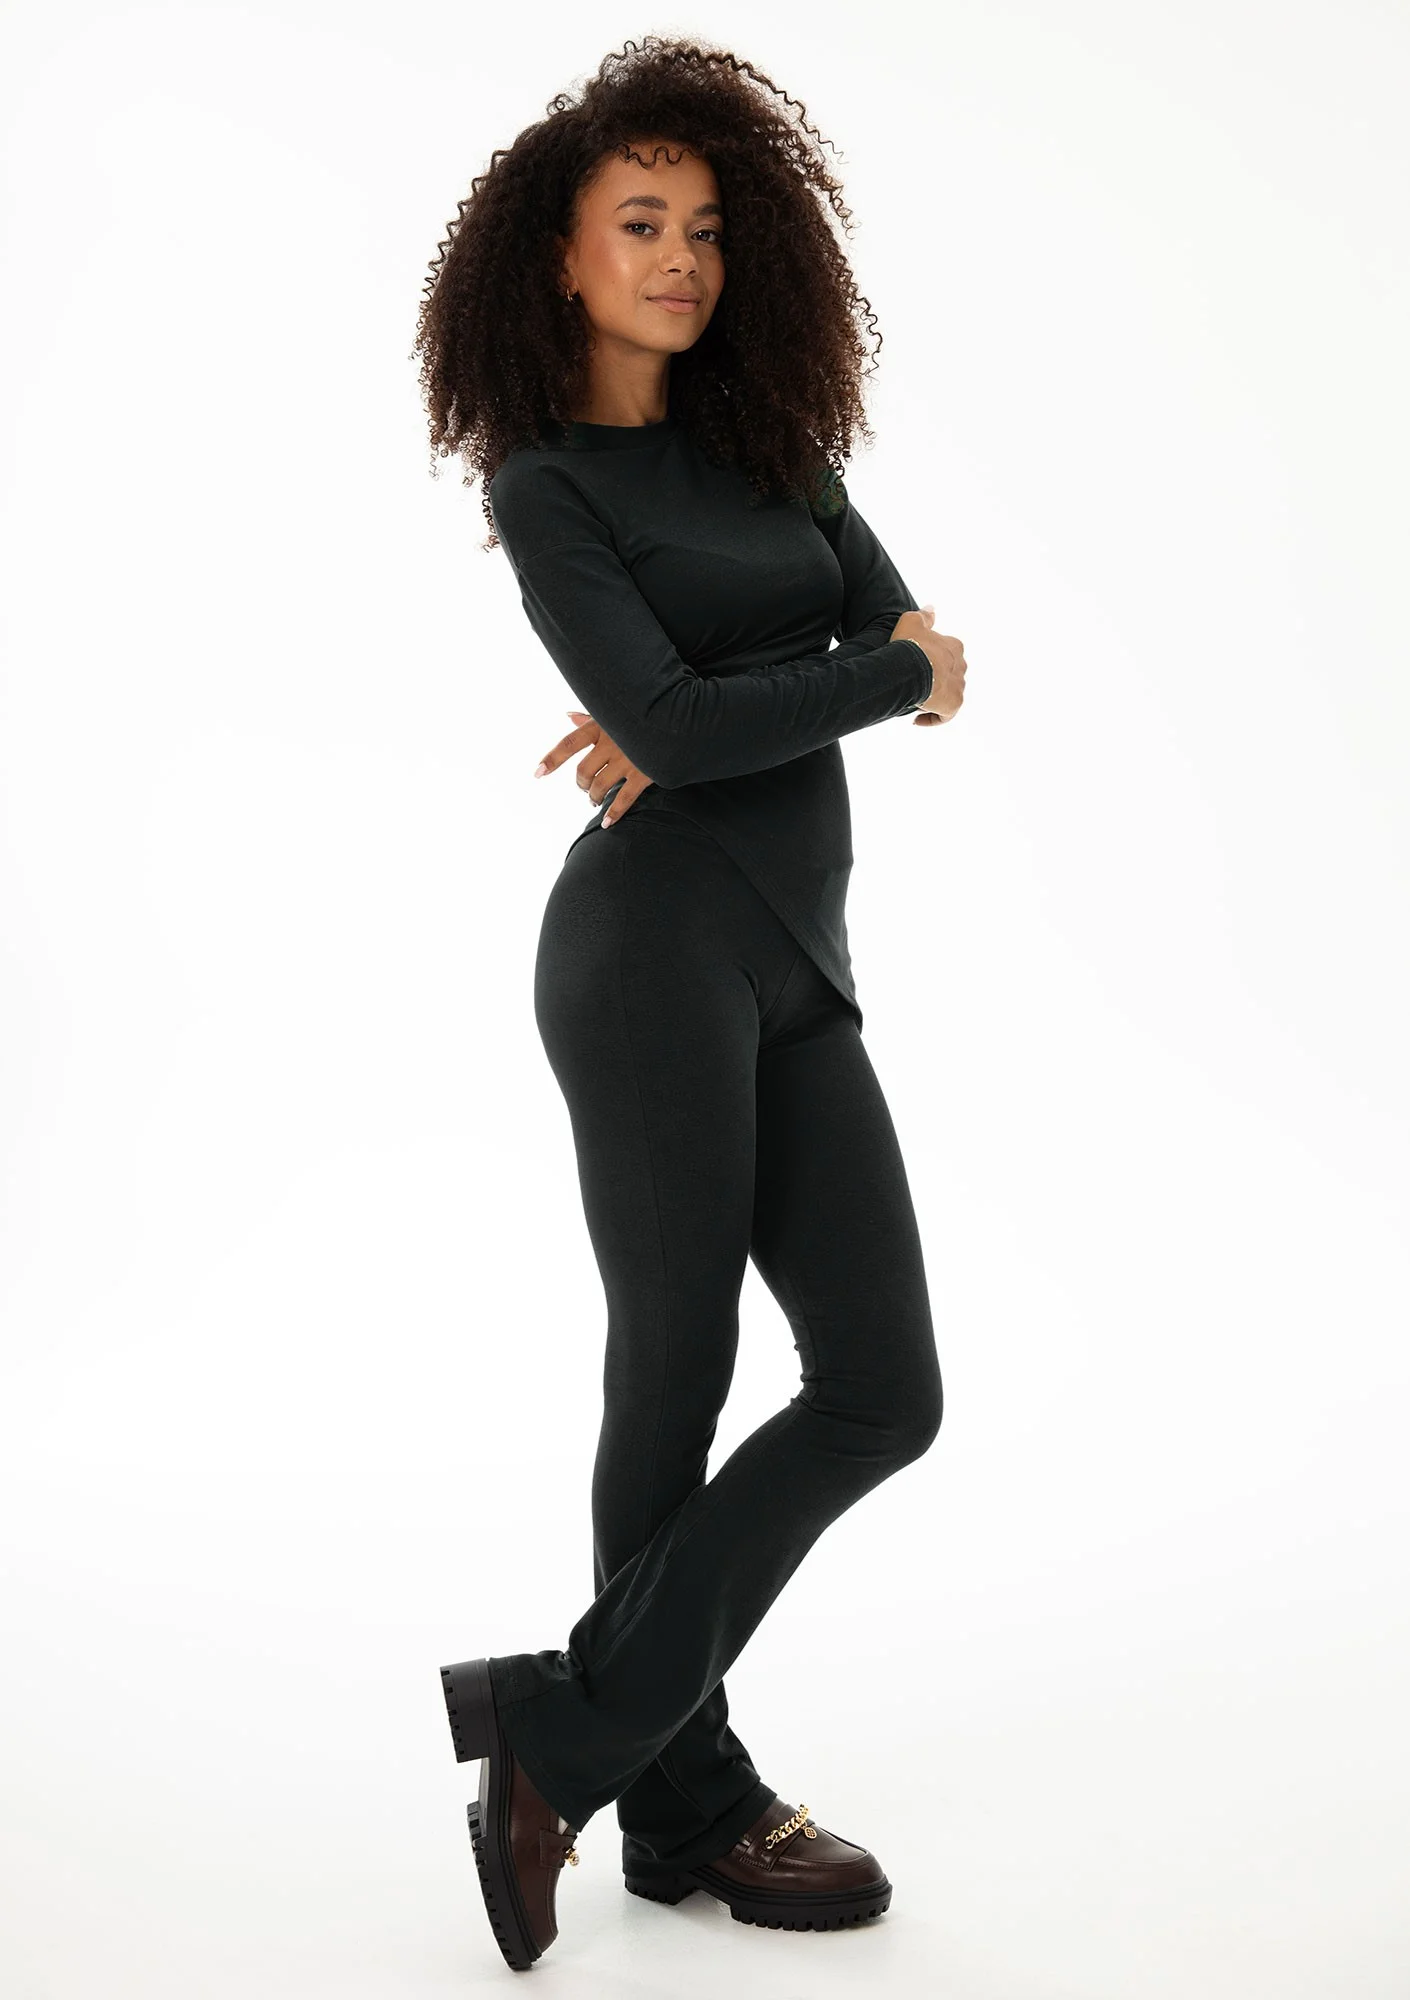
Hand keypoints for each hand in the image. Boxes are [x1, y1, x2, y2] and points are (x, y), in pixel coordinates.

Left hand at [533, 710, 656, 824]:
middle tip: (585, 787)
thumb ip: (591, 717)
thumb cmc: (644, 713)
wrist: (681, 720)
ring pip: (600, 787)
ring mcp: (628, 759)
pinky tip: (607, 823)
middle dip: (581, 783)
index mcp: (601, 725)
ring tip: (595, 800)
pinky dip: (614, 813)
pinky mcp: (645, 774)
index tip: (537, 773)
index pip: (569, 743)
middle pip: (583, 771)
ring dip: (594, 797)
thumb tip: (568, 716)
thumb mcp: (616, 711)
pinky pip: (624, 799)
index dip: (552, 759)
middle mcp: (612, 743)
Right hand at [890, 605, 966, 724]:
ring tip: (914, 700)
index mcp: (955, 646)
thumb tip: (932, 609)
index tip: (915, 665)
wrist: (910, 670)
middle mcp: (962, 666)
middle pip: (948, 674)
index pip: (945, 653)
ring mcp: (960, 686)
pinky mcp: (954, 704)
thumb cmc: (910, 646)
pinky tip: (916, 719)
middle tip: (914, 683)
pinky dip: (932, 717)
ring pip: (947, 694)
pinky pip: (944, 715)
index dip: (930, 659)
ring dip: (933, 698)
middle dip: (934, 679)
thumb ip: (924, 616)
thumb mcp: (912, 621)